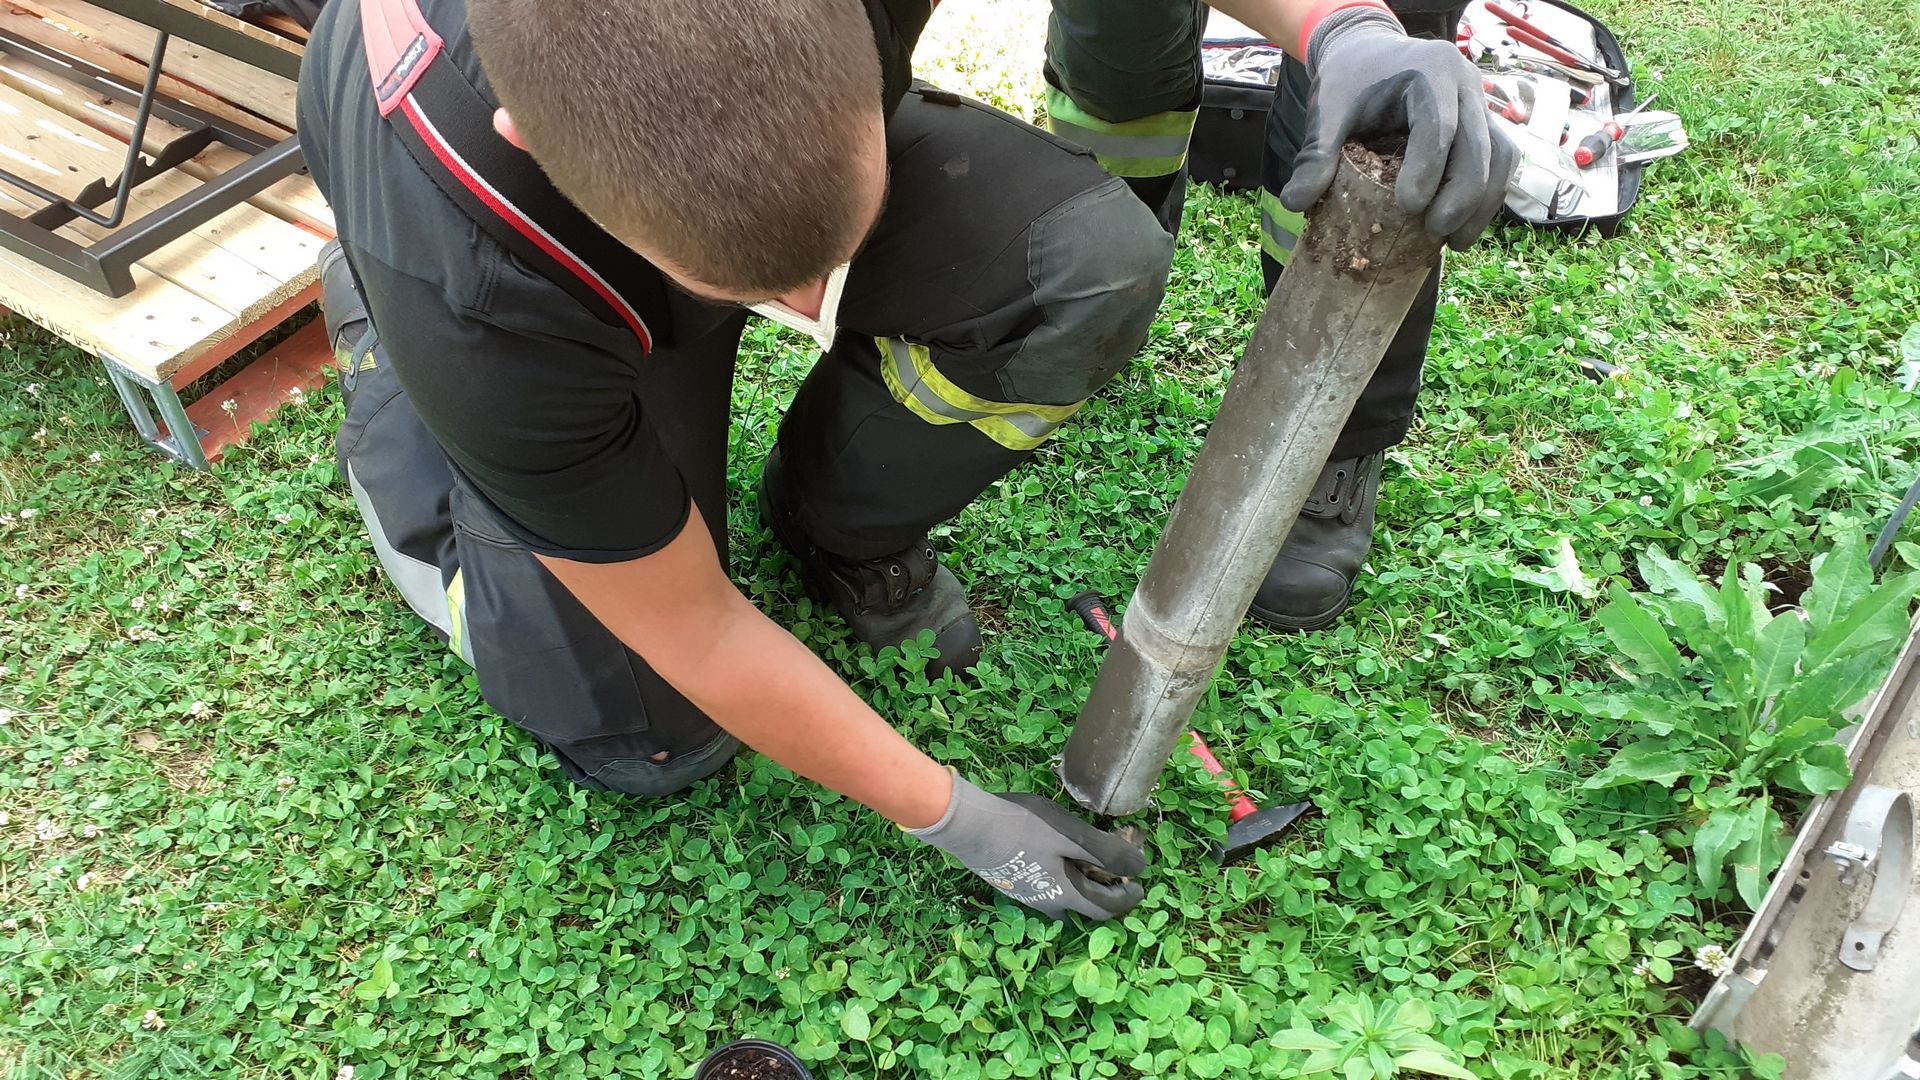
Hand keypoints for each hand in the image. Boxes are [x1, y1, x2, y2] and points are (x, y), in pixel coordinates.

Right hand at [909, 774, 1145, 919]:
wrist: (968, 825)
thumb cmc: (1023, 826)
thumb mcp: (1071, 834)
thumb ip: (1107, 853)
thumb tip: (1140, 868)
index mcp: (1066, 896)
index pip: (1107, 909)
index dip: (1128, 898)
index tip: (1140, 886)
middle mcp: (1046, 904)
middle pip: (1085, 908)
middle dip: (1105, 894)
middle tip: (1115, 873)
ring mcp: (1025, 896)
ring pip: (1063, 899)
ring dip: (1081, 886)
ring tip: (1087, 861)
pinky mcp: (1010, 882)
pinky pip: (1044, 888)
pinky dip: (1061, 878)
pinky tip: (1055, 856)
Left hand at [1283, 8, 1516, 249]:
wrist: (1370, 52)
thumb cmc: (1350, 80)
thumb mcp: (1327, 110)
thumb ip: (1315, 154)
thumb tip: (1295, 203)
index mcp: (1430, 72)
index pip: (1438, 125)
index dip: (1428, 169)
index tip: (1408, 208)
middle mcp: (1466, 85)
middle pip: (1481, 146)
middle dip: (1462, 197)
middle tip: (1434, 233)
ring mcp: (1480, 105)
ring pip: (1502, 157)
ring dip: (1482, 204)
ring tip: (1455, 243)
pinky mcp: (1484, 125)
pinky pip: (1499, 163)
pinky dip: (1484, 198)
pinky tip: (1460, 229)